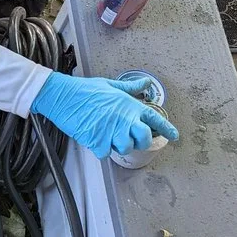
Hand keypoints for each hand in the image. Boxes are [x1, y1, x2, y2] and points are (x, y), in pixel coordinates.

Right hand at [30, 72, 179, 158]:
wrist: (63, 97)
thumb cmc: (84, 90)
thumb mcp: (110, 84)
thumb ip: (130, 87)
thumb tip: (145, 83)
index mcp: (129, 105)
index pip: (155, 119)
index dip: (166, 129)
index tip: (173, 136)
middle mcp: (124, 119)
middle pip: (143, 139)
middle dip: (141, 141)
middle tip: (133, 139)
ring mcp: (111, 131)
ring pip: (125, 148)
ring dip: (119, 145)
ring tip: (110, 137)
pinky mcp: (97, 141)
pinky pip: (105, 152)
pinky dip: (101, 149)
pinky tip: (95, 139)